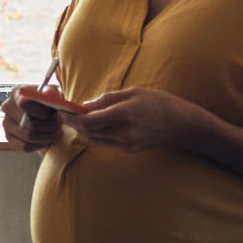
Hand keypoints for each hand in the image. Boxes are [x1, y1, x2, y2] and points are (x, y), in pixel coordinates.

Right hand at [1, 85, 60, 151]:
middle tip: (60, 125)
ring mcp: (6, 123)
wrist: (44, 114)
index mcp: (17, 92)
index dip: (42, 112)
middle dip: (49, 126)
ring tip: (57, 132)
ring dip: (47, 136)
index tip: (56, 115)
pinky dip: (40, 145)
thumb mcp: (54, 94)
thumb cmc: (49, 102)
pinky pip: (25, 146)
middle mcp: (8, 107)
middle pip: (28, 123)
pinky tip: (48, 140)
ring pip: (28, 136)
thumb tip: (48, 94)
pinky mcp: (9, 137)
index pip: (24, 104)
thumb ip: (52, 92)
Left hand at [64, 87, 206, 153]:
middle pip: (89, 132)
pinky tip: (96, 125)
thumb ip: (107, 99)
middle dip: (74, 124)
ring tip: (78, 118)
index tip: (60, 112)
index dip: (71, 118)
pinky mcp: (129, 149)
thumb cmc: (159, 103)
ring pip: (96, 138)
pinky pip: (106, 142)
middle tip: (64, 114)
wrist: (182, 124)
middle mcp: (123, 132)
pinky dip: (97, 134)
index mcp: (123, 114)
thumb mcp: (133, 92)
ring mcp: (126, 143)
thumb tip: (85, 105)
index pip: (88, 121)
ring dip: (85, 129)